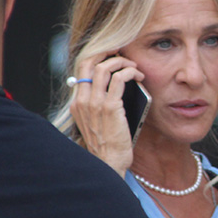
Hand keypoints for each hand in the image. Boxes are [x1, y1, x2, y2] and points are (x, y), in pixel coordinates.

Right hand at [69, 52, 144, 175]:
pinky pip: (119, 79)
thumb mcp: (97, 123)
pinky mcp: (110, 107)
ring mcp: (94, 104)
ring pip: (104, 67)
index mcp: (77, 104)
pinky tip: (139, 76)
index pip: (81, 70)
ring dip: (122, 62)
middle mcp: (82, 101)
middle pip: (88, 62)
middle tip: (122, 52)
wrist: (108, 165)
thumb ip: (100, 105)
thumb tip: (116, 84)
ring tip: (134, 67)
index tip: (111, 54)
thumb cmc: (107, 146)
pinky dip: (130, 72)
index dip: (97, 57)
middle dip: (106, 52)